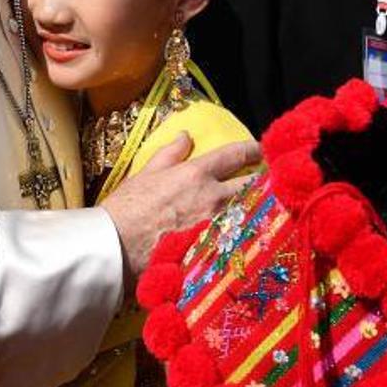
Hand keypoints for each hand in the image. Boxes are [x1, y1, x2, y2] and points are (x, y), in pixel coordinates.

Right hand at [100, 135, 260, 293]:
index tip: (260, 147)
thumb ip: (170, 154)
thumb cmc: (127, 210)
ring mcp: (217, 226)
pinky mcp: (216, 249)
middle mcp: (213, 198)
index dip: (252, 149)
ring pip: (250, 210)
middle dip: (264, 179)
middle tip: (269, 177)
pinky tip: (248, 230)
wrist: (117, 249)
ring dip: (256, 204)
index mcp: (196, 174)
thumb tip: (186, 136)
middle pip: (253, 184)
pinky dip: (246, 229)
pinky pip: (239, 235)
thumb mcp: (145, 174)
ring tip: (261, 203)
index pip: (235, 155)